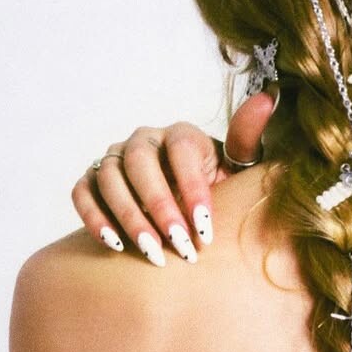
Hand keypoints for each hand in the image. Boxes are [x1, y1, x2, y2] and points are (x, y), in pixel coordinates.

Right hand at [71, 91, 276, 263]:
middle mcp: (144, 140)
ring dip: (129, 217)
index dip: (193, 188)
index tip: (206, 228)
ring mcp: (115, 158)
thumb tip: (269, 98)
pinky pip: (82, 193)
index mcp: (181, 134)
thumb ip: (247, 141)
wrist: (185, 207)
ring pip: (110, 179)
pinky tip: (115, 244)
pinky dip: (93, 217)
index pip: (181, 150)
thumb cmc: (215, 187)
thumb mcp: (238, 168)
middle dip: (160, 206)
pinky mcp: (92, 179)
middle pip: (140, 164)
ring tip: (151, 252)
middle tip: (179, 245)